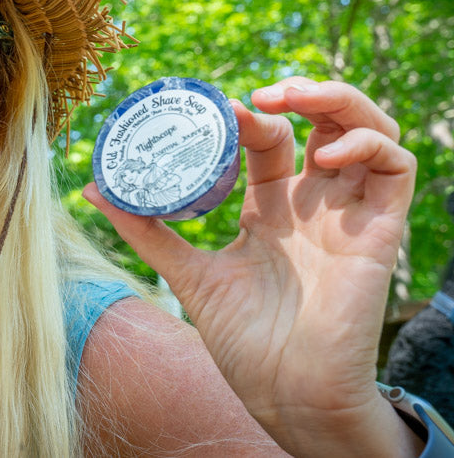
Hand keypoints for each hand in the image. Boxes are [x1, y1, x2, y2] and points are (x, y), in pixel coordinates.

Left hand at [83, 78, 417, 455]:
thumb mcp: (187, 273)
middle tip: (257, 94)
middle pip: (322, 123)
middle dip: (298, 94)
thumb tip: (91, 191)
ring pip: (367, 131)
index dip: (249, 117)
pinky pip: (396, 168)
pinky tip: (326, 153)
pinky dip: (369, 143)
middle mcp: (312, 204)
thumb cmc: (245, 341)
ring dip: (338, 102)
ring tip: (294, 99)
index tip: (217, 109)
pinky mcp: (379, 231)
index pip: (269, 140)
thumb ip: (145, 230)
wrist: (286, 393)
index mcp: (271, 209)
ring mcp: (347, 214)